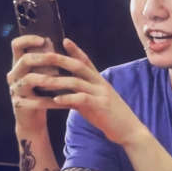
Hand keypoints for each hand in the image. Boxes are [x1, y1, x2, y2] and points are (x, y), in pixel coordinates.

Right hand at [7, 35, 62, 131]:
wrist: (32, 119)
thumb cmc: (41, 92)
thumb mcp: (43, 75)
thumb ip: (49, 61)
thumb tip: (66, 42)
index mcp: (19, 64)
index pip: (16, 45)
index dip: (28, 39)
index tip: (43, 40)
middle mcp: (14, 75)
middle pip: (25, 60)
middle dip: (44, 58)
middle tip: (58, 58)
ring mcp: (15, 90)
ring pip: (30, 80)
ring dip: (48, 78)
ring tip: (63, 80)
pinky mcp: (20, 105)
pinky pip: (36, 101)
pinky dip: (52, 101)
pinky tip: (65, 101)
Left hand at [22, 38, 146, 145]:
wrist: (130, 130)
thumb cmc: (111, 117)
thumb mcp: (94, 102)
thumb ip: (80, 95)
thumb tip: (63, 94)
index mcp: (99, 81)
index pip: (87, 61)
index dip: (76, 50)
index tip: (64, 40)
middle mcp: (100, 84)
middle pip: (79, 66)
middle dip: (61, 60)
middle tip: (44, 56)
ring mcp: (101, 94)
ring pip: (77, 82)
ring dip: (58, 81)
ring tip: (41, 81)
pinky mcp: (101, 106)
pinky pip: (82, 99)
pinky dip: (68, 98)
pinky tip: (56, 100)